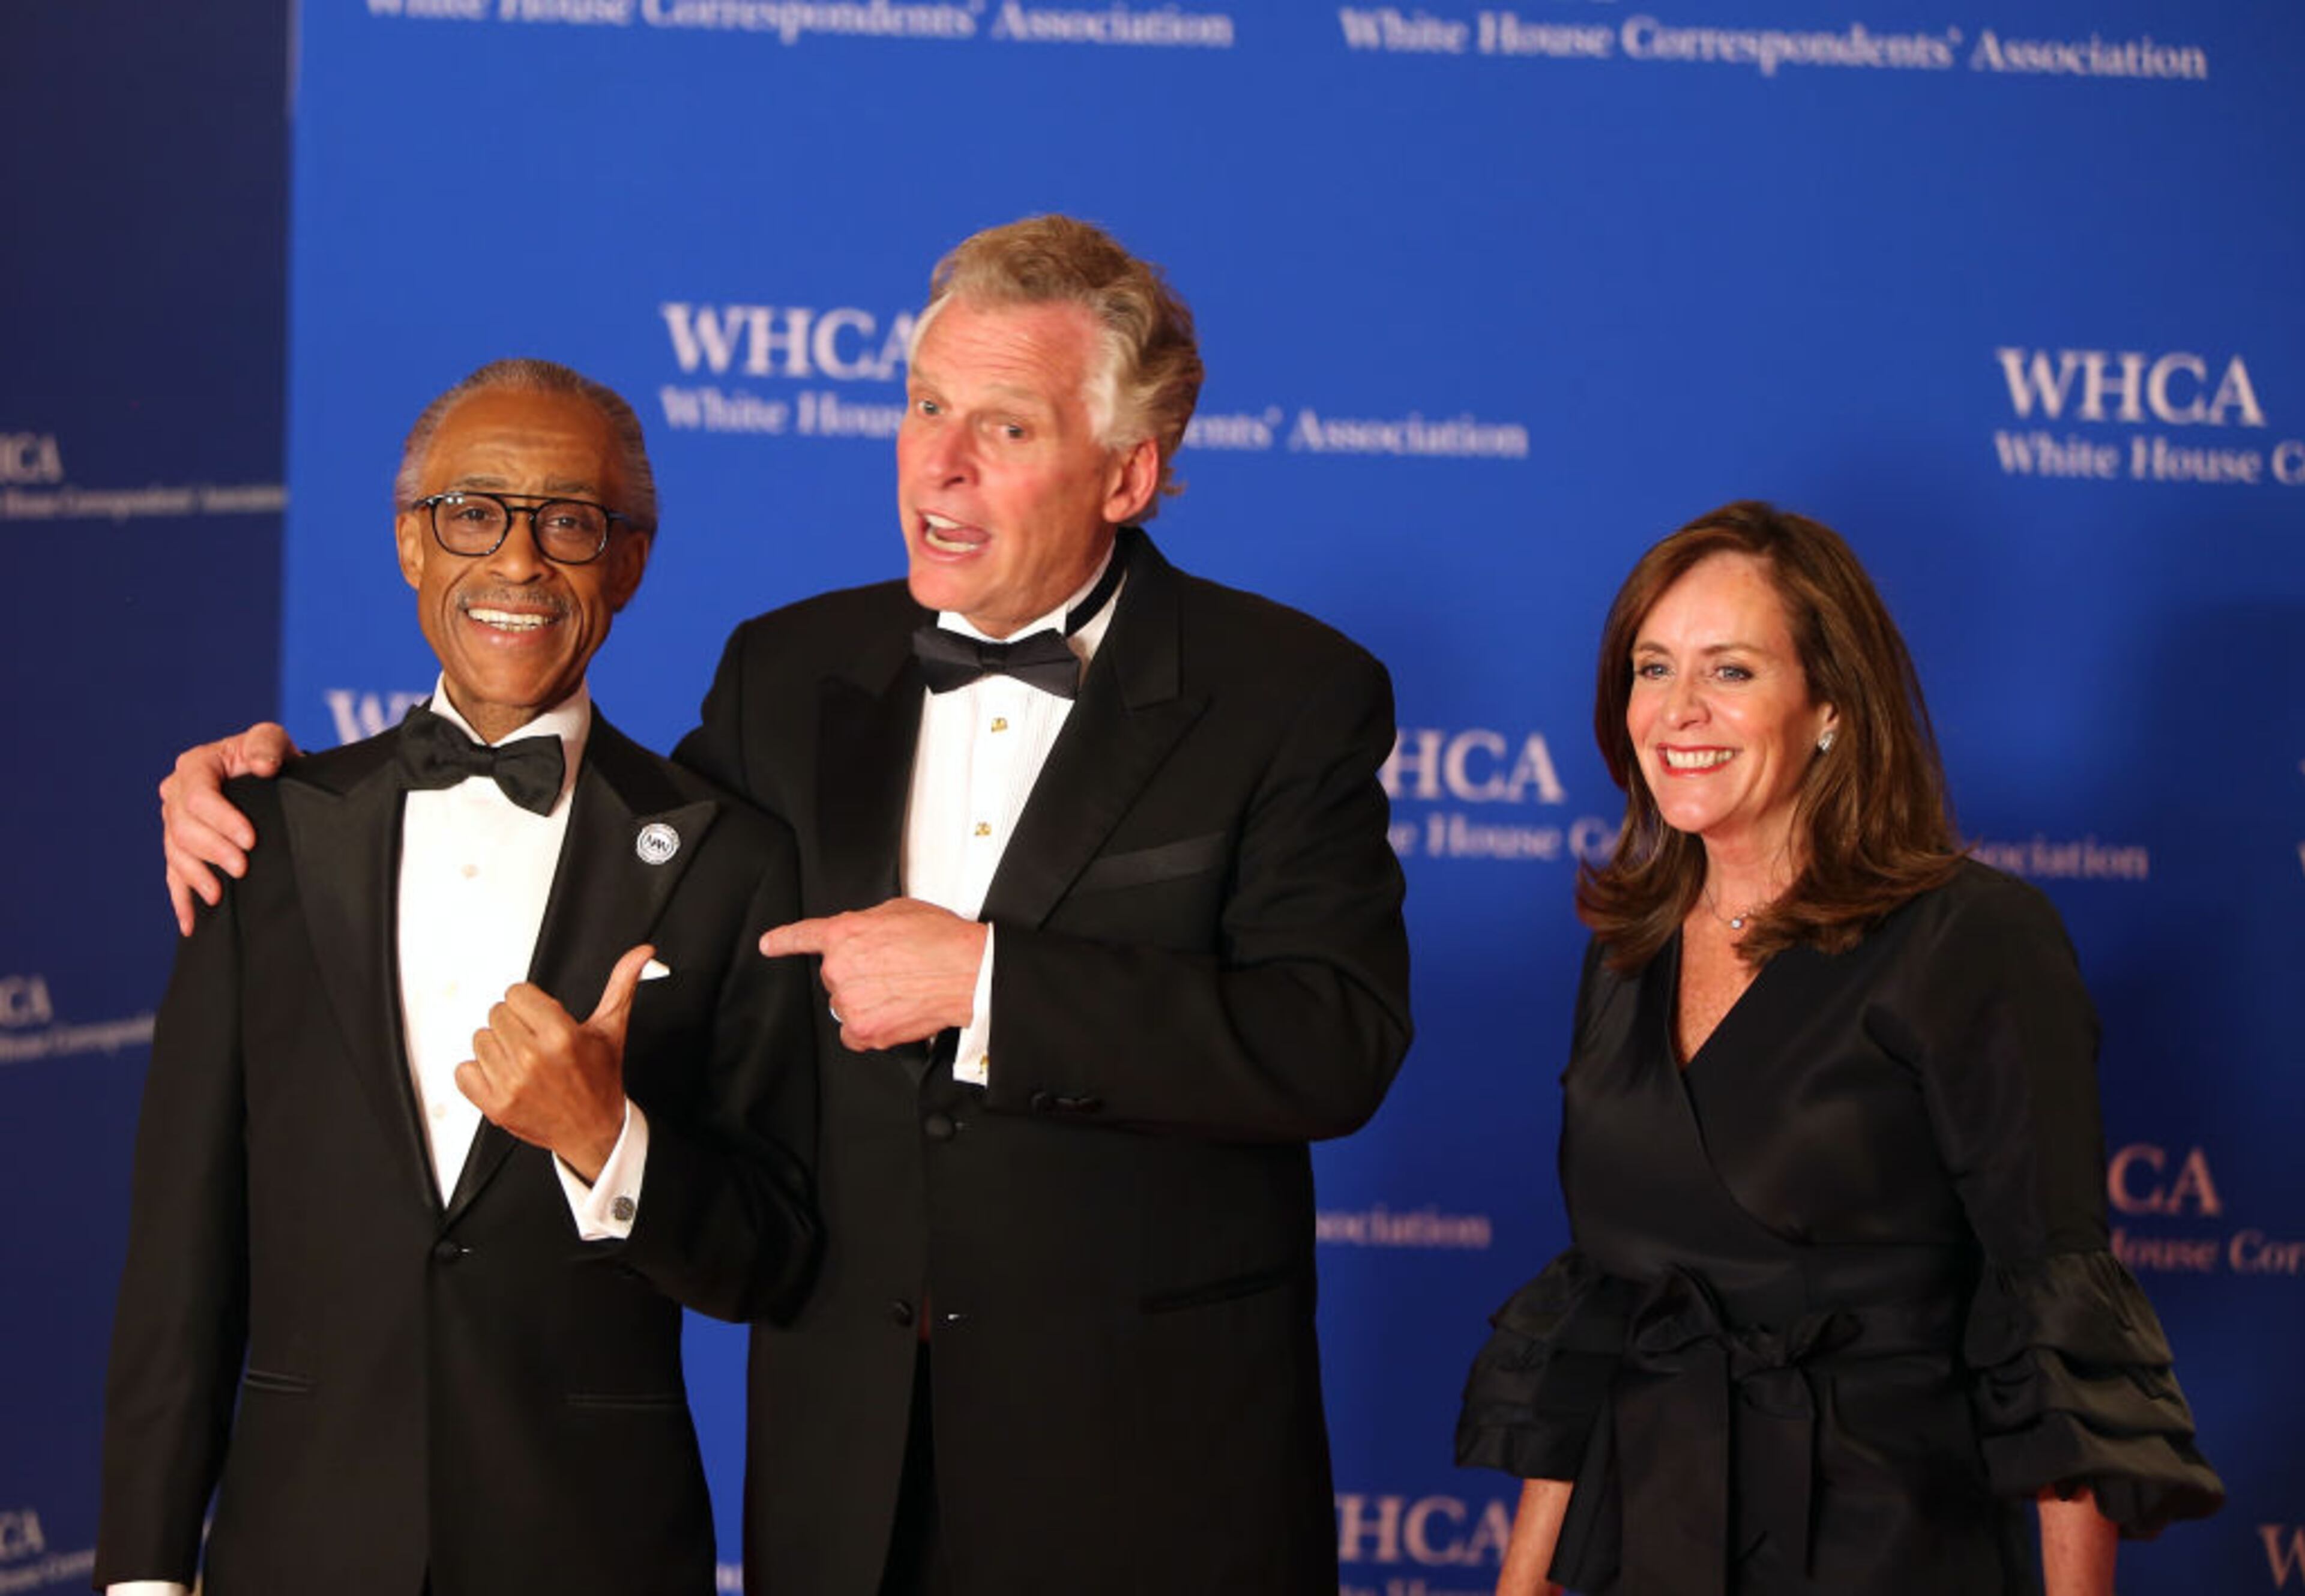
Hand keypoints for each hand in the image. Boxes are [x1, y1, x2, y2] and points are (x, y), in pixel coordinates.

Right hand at [161, 721, 297, 933]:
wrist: (269, 777)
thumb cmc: (268, 756)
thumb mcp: (271, 740)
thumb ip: (266, 745)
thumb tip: (263, 766)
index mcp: (196, 765)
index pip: (198, 796)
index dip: (221, 820)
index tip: (250, 840)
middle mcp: (177, 792)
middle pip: (182, 827)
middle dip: (212, 850)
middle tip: (242, 868)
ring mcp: (174, 821)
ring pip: (175, 853)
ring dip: (195, 876)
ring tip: (219, 894)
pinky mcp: (180, 847)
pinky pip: (173, 874)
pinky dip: (180, 899)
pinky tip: (190, 923)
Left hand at [456, 944, 650, 1182]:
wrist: (594, 1131)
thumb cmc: (600, 1081)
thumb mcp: (611, 1029)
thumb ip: (621, 984)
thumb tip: (642, 954)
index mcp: (561, 1035)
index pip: (516, 993)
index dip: (530, 1004)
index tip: (543, 1019)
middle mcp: (534, 1059)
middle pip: (496, 1014)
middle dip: (516, 1025)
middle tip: (536, 1043)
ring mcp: (512, 1083)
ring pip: (480, 1039)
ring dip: (498, 1048)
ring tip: (523, 1061)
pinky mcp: (495, 1105)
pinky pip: (463, 1071)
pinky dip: (478, 1074)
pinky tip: (504, 1077)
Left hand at [760, 898, 987, 1052]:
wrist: (968, 972)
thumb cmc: (942, 940)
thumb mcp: (899, 911)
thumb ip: (867, 924)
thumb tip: (864, 936)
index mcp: (845, 933)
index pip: (803, 936)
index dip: (783, 941)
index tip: (770, 945)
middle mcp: (840, 967)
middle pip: (834, 975)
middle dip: (857, 973)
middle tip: (891, 971)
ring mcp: (849, 1001)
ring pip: (845, 1004)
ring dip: (865, 1000)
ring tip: (899, 991)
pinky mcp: (864, 1029)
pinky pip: (852, 1033)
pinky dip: (868, 1027)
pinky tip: (891, 1014)